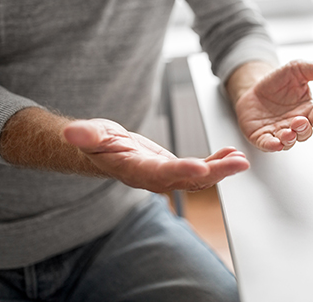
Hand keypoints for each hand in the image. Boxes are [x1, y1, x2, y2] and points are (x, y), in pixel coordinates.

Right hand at [63, 119, 249, 191]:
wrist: (103, 150)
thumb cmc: (97, 141)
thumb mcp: (91, 134)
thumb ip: (86, 135)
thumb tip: (72, 133)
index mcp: (135, 171)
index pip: (161, 173)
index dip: (181, 170)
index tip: (202, 168)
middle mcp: (155, 179)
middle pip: (188, 179)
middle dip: (216, 173)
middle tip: (239, 163)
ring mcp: (167, 176)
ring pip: (199, 178)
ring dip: (222, 169)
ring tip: (241, 159)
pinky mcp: (175, 169)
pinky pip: (200, 169)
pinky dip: (217, 162)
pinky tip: (232, 154)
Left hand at [233, 60, 312, 151]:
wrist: (253, 88)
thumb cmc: (278, 82)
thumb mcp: (298, 69)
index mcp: (308, 109)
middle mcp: (296, 123)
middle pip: (305, 131)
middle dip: (304, 128)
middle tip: (300, 121)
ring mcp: (279, 132)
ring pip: (289, 141)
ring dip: (290, 138)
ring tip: (288, 132)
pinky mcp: (262, 137)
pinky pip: (268, 144)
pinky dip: (272, 145)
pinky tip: (275, 144)